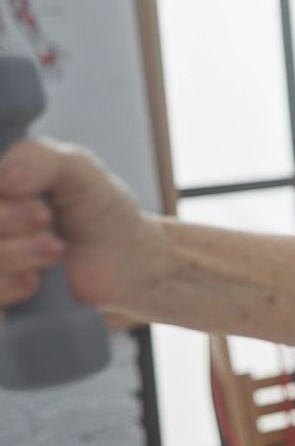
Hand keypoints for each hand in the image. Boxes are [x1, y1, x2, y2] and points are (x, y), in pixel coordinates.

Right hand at [0, 138, 158, 309]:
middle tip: (46, 221)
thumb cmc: (98, 210)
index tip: (40, 209)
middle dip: (6, 221)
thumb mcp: (75, 168)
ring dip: (11, 254)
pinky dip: (4, 287)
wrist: (130, 261)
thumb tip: (3, 179)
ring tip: (53, 249)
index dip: (1, 206)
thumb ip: (37, 157)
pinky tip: (34, 281)